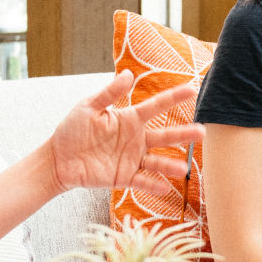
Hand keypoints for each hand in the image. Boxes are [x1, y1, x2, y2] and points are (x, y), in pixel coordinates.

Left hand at [46, 71, 203, 197]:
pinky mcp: (123, 177)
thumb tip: (128, 74)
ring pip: (157, 162)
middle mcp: (136, 140)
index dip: (173, 98)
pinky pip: (142, 182)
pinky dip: (153, 185)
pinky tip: (164, 187)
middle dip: (184, 134)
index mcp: (130, 120)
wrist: (58, 159)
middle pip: (164, 136)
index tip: (193, 89)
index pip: (156, 107)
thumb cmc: (72, 130)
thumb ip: (109, 93)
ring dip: (171, 165)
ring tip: (184, 169)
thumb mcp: (89, 107)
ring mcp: (132, 160)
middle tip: (203, 132)